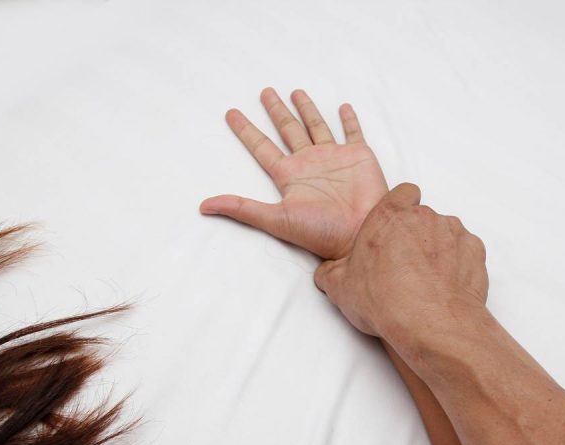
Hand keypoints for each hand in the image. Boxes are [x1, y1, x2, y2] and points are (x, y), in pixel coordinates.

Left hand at [199, 88, 387, 258]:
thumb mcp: (276, 219)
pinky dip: (349, 119)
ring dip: (307, 109)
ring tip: (296, 92)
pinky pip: (352, 133)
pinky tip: (342, 106)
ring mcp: (334, 158)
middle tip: (264, 92)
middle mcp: (309, 163)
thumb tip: (203, 206)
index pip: (261, 147)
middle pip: (287, 130)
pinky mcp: (358, 156)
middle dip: (276, 111)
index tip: (230, 113)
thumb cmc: (322, 231)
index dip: (245, 130)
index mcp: (289, 175)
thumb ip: (242, 209)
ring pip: (316, 126)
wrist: (362, 233)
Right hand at [313, 183, 488, 338]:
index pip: (402, 193)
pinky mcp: (475, 252)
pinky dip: (459, 265)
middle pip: (422, 217)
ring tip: (427, 281)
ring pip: (445, 233)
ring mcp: (453, 232)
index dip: (401, 207)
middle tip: (405, 265)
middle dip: (416, 236)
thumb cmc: (385, 300)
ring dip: (438, 250)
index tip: (395, 227)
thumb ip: (331, 272)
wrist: (431, 323)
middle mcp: (424, 217)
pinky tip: (446, 286)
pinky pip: (466, 251)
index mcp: (390, 215)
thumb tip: (328, 273)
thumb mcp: (340, 288)